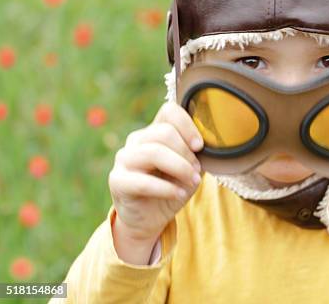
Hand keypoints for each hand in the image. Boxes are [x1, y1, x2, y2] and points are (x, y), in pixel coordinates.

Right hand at [108, 102, 203, 263]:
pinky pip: (143, 181)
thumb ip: (196, 153)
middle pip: (164, 132)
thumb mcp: (190, 167)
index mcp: (155, 131)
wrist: (151, 217)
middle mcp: (137, 140)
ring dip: (179, 168)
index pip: (169, 111)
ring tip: (192, 181)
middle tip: (196, 171)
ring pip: (154, 152)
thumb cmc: (173, 186)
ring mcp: (124, 158)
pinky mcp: (117, 180)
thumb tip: (210, 143)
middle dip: (186, 153)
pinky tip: (179, 194)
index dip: (188, 125)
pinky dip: (166, 188)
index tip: (199, 146)